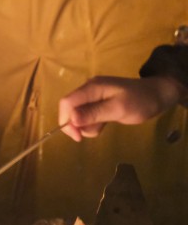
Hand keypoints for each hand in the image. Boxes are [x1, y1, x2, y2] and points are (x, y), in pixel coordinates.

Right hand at [58, 75, 185, 141]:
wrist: (159, 95)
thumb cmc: (141, 101)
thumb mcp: (119, 109)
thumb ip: (95, 113)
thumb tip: (72, 120)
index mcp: (92, 88)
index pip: (66, 103)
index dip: (66, 120)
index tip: (77, 137)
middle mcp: (88, 90)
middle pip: (69, 109)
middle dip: (76, 125)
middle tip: (93, 134)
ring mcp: (93, 97)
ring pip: (77, 115)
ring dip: (86, 126)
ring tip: (103, 127)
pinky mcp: (98, 103)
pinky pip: (87, 116)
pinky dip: (92, 124)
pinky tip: (104, 124)